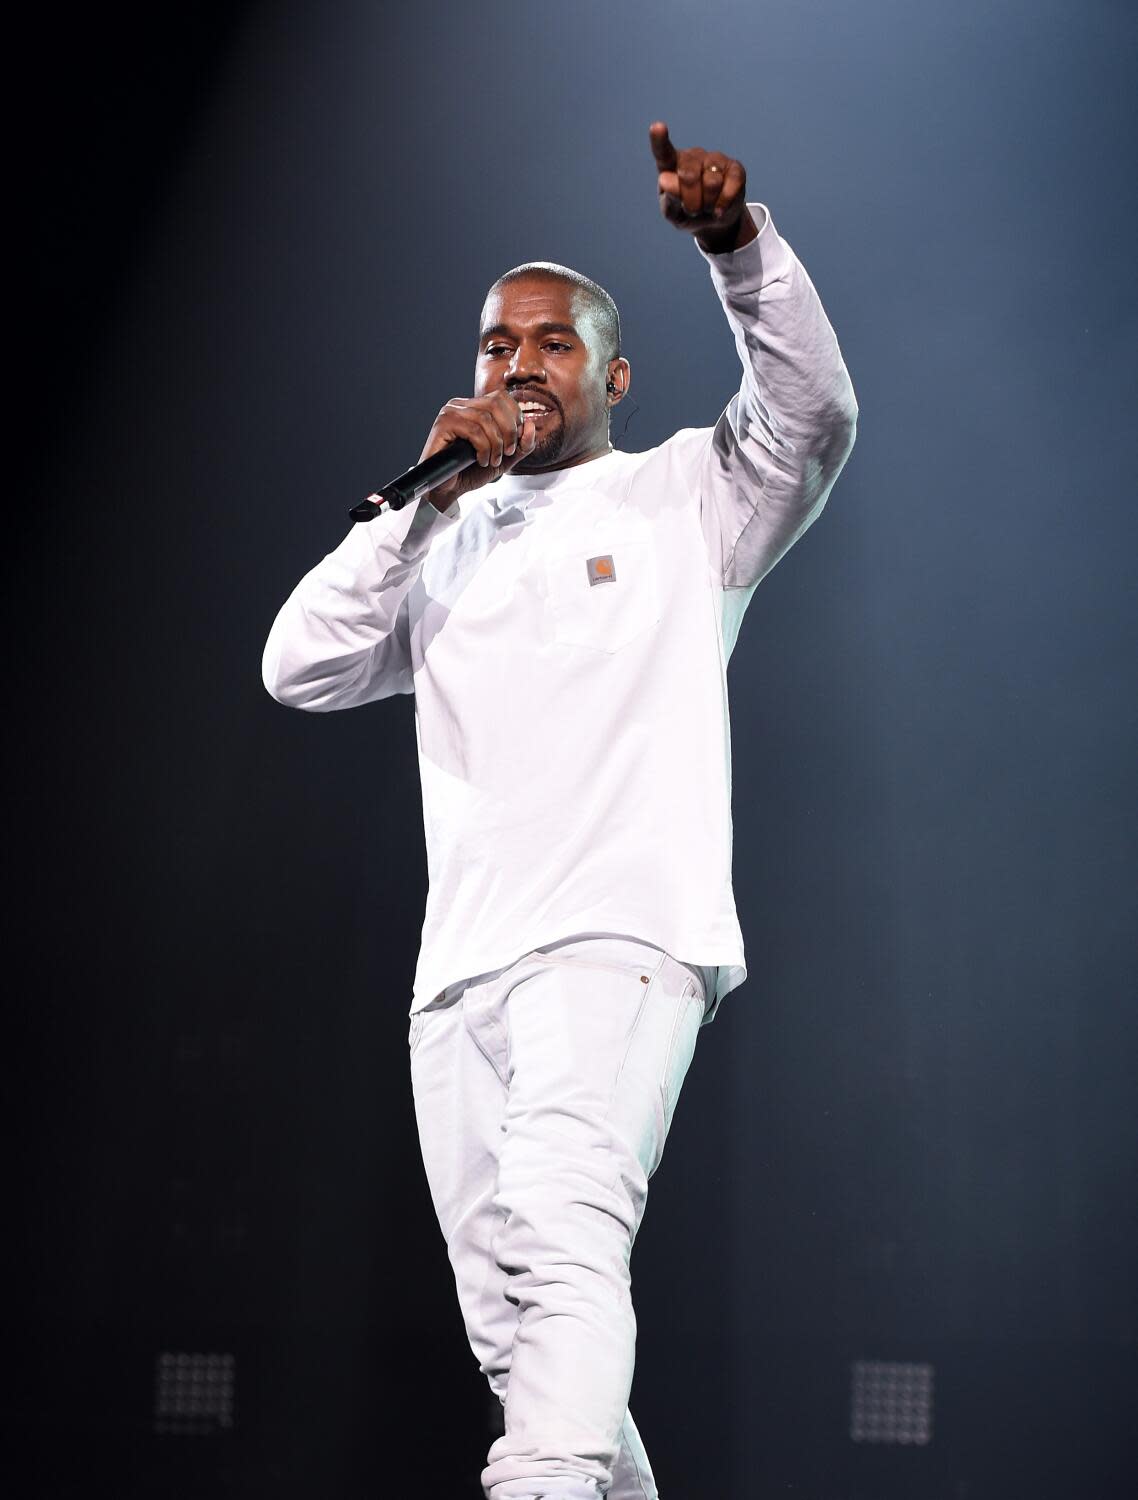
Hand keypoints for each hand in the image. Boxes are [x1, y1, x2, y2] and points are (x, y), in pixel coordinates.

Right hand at [418, 392, 537, 509]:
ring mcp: (450, 413)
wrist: (448, 489)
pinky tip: (481, 460)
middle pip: (496, 402)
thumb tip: (530, 426)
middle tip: (507, 452)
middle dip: (509, 430)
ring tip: (493, 460)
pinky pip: (473, 430)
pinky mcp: (443, 424)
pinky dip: (483, 448)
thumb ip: (522, 445)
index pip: (502, 397)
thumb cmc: (470, 472)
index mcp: (474, 407)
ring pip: (485, 418)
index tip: (514, 443)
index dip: (515, 418)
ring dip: (496, 443)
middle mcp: (461, 405)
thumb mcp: (504, 459)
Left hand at [648, 121, 755, 251]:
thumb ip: (668, 199)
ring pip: (711, 183)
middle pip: (689, 176)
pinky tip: (719, 209)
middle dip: (691, 202)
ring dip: (708, 205)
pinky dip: (724, 204)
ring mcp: (715, 159)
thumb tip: (665, 179)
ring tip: (706, 207)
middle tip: (692, 211)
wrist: (714, 220)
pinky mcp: (735, 168)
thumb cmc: (688, 213)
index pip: (663, 152)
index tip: (657, 127)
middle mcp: (693, 156)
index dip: (659, 140)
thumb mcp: (674, 214)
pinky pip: (731, 186)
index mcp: (671, 165)